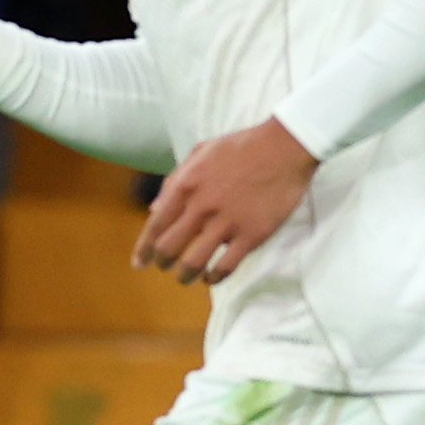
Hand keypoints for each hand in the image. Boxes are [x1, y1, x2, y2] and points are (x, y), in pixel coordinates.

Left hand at [134, 119, 316, 284]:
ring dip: (184, 275)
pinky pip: (225, 267)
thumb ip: (175, 180)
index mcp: (186, 185)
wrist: (285, 147)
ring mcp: (226, 222)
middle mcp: (201, 206)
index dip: (143, 248)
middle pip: (168, 248)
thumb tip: (154, 209)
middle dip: (162, 263)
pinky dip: (214, 277)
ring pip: (193, 263)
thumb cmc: (242, 146)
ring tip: (186, 277)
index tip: (139, 263)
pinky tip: (211, 276)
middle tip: (165, 267)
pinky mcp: (251, 235)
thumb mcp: (201, 153)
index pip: (155, 225)